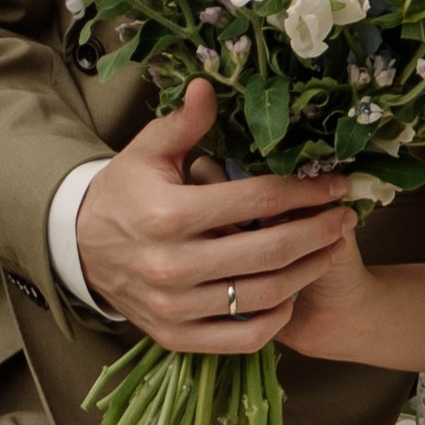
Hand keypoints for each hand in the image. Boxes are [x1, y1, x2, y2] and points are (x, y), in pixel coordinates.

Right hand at [74, 80, 356, 355]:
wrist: (80, 248)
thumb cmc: (125, 191)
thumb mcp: (148, 151)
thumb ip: (184, 122)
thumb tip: (209, 86)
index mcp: (167, 214)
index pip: (256, 200)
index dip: (304, 191)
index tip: (335, 184)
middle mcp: (171, 265)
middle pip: (269, 250)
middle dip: (319, 231)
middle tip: (345, 216)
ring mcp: (174, 307)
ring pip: (263, 295)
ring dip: (308, 270)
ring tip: (331, 248)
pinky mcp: (175, 337)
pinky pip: (242, 337)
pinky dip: (276, 317)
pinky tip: (292, 292)